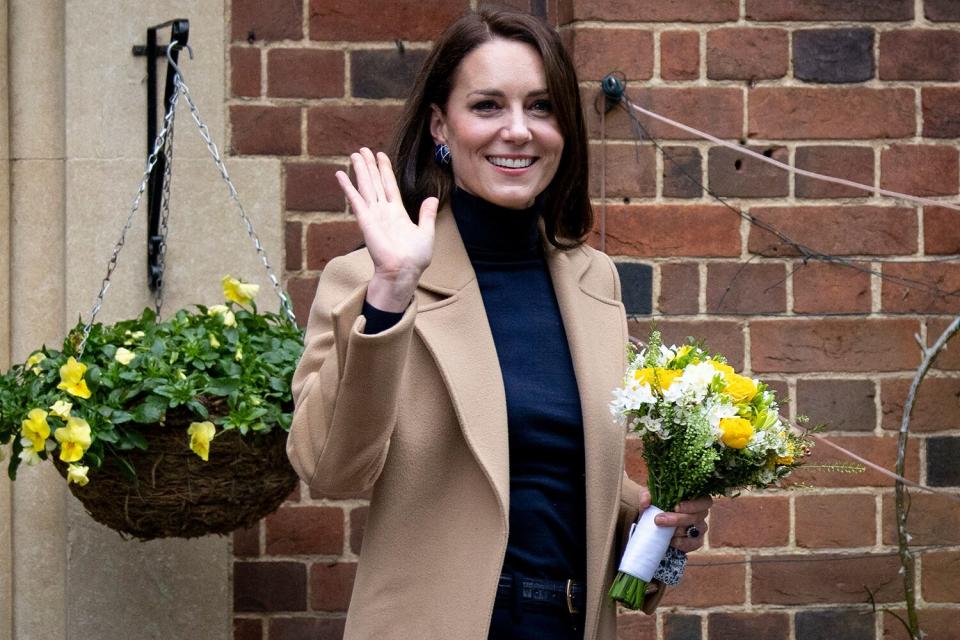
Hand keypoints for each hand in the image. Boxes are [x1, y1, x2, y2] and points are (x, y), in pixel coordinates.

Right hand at [336, 148, 438, 311]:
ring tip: (354, 154)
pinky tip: (340, 174)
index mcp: (398, 212)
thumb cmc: (415, 258)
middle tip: (363, 150)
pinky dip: (348, 187)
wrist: (404, 271)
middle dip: (369, 166)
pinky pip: (355, 200)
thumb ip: (426, 214)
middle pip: (375, 182)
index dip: (385, 170)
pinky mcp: (365, 220)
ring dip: (360, 170)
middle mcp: (383, 211)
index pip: (390, 185)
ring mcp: (373, 214)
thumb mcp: (426, 232)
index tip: (381, 155)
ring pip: (366, 186)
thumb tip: (431, 198)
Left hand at [653, 496, 712, 552]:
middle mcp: (701, 514)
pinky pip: (692, 544)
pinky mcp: (695, 542)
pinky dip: (680, 543)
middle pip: (696, 517)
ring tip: (661, 530)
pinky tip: (669, 540)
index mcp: (696, 499)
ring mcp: (699, 529)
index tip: (676, 506)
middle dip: (677, 519)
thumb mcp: (651, 496)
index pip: (704, 501)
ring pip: (693, 531)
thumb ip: (647, 495)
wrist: (654, 522)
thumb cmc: (657, 504)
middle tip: (659, 520)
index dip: (693, 505)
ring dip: (676, 531)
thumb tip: (645, 502)